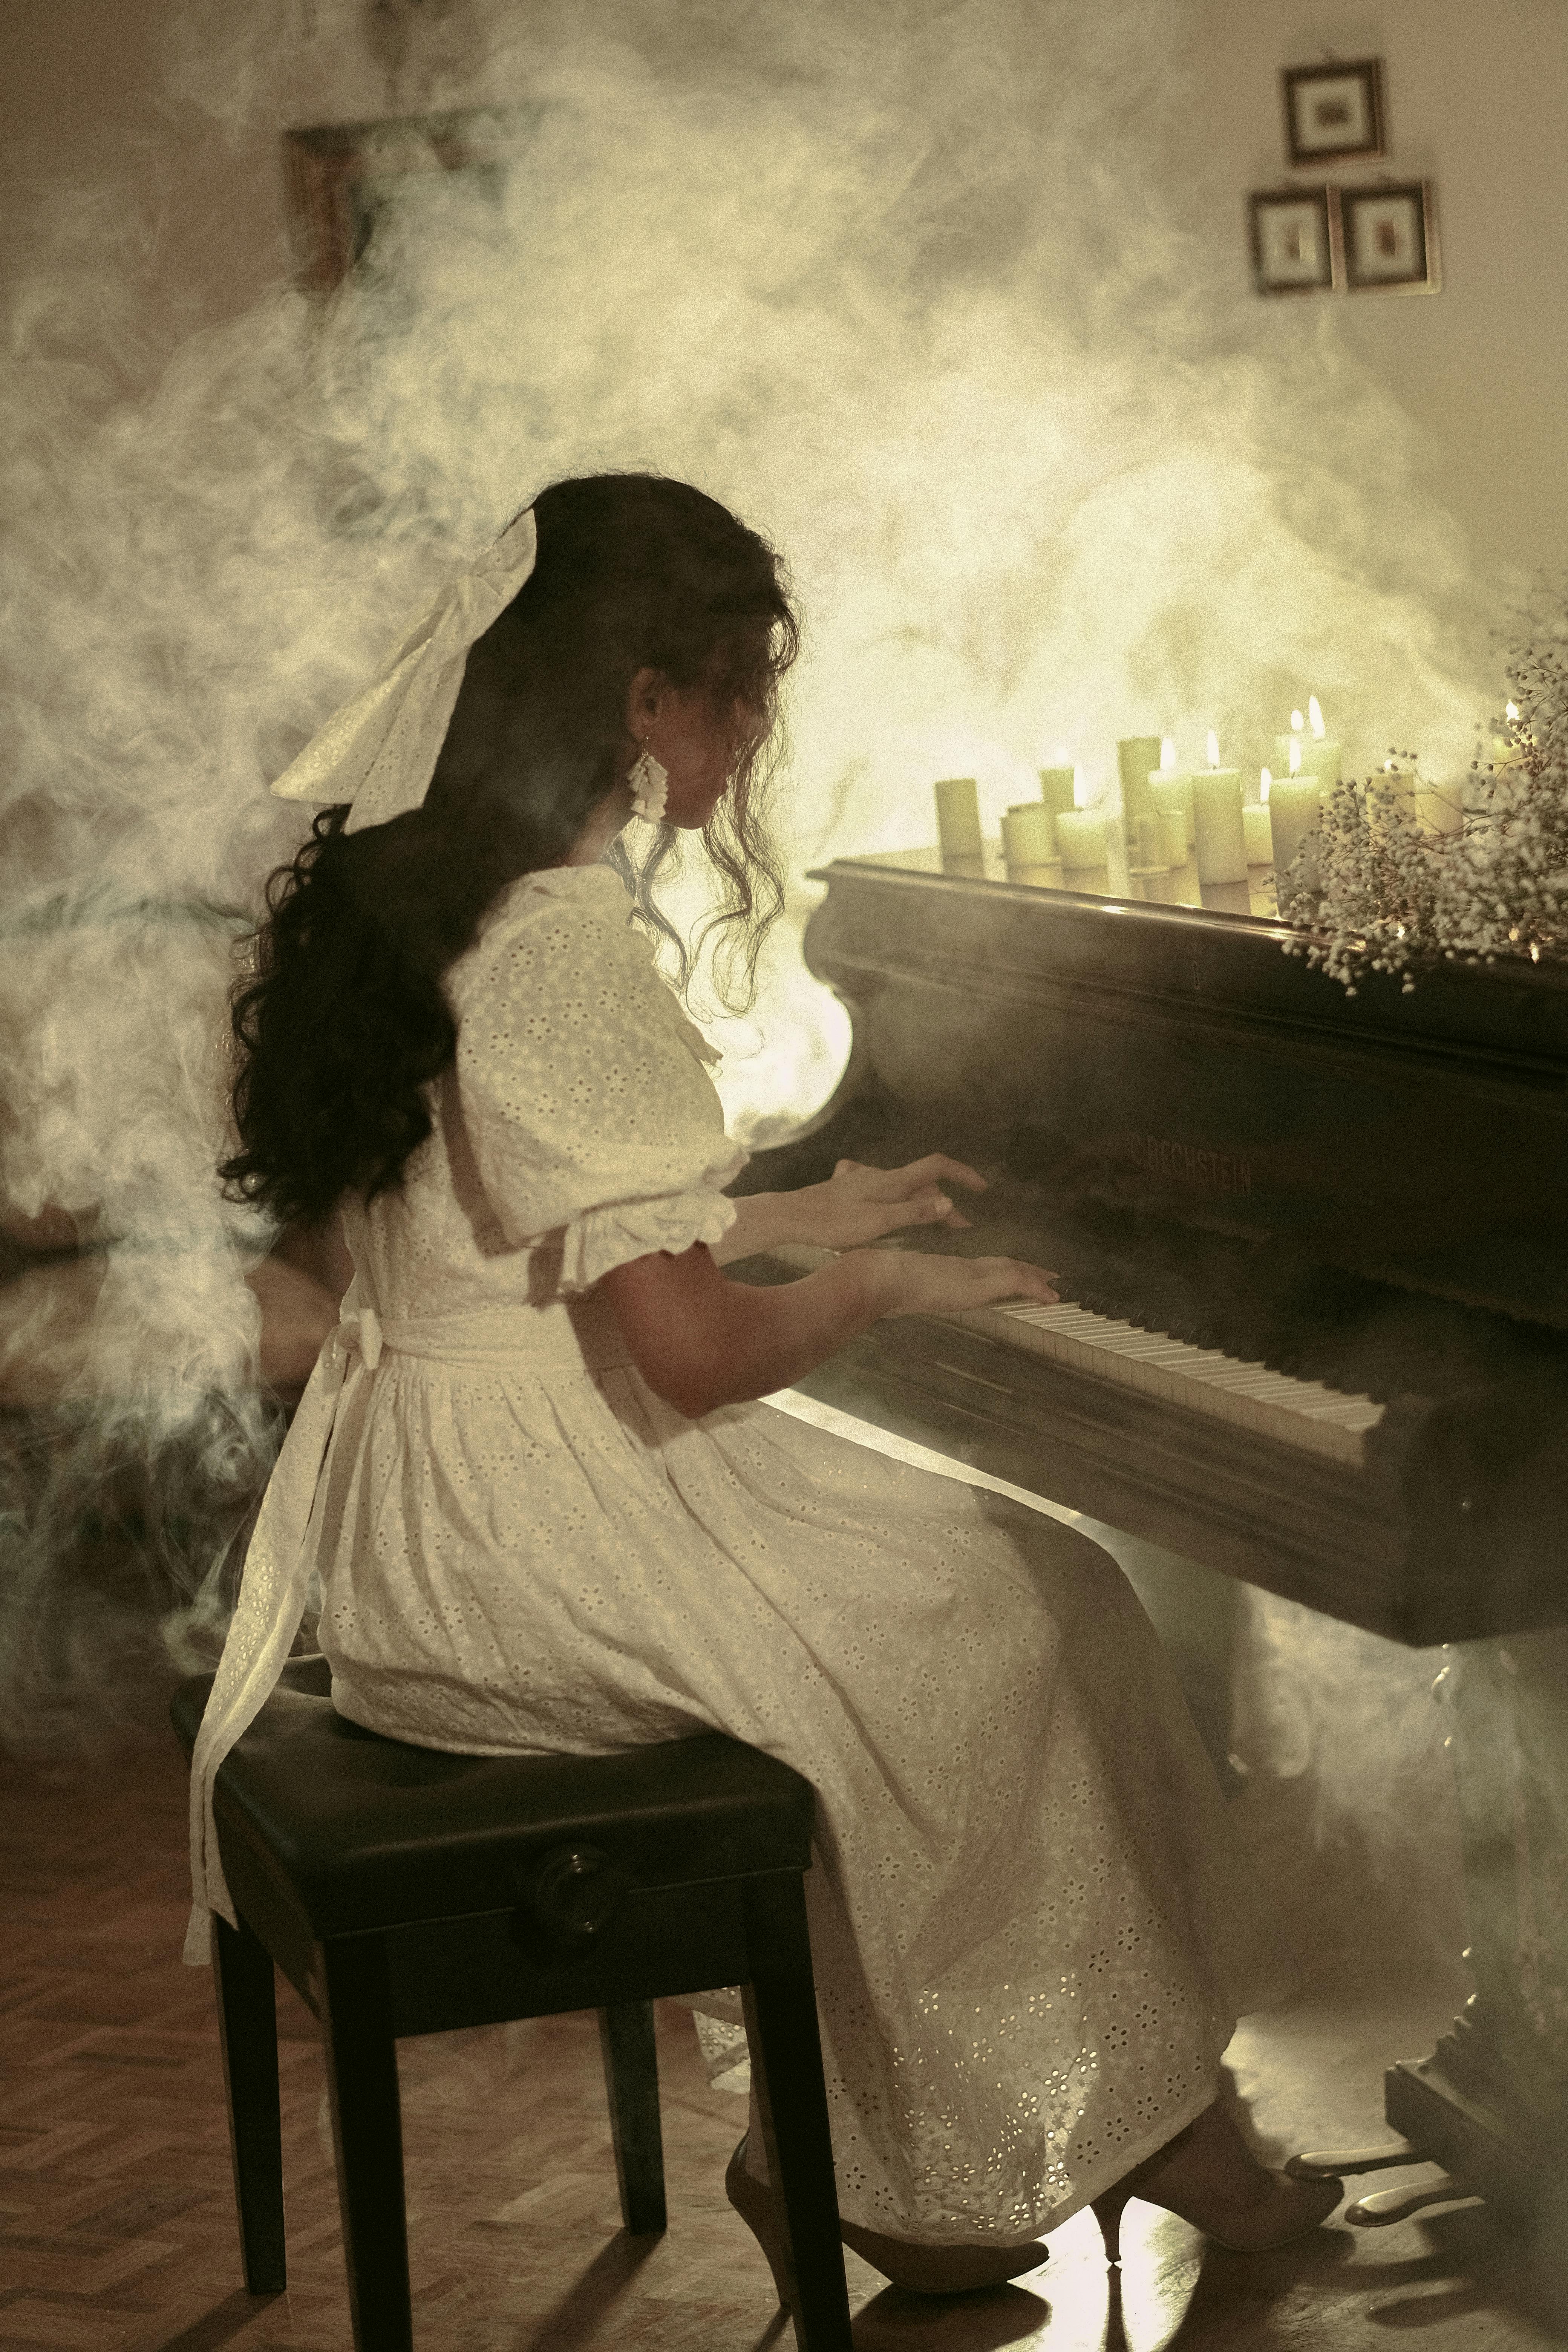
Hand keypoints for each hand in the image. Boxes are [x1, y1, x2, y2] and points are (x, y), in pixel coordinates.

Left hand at [785, 1155, 986, 1249]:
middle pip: (922, 1183)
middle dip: (945, 1203)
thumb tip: (949, 1203)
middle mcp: (879, 1175)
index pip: (937, 1167)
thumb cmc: (832, 1224)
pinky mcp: (847, 1187)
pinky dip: (894, 1196)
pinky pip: (879, 1187)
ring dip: (921, 1201)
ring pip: (902, 1186)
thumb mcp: (879, 1223)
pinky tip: (886, 1203)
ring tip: (930, 1223)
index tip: (982, 1188)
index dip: (963, 1174)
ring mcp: (862, 1179)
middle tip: (959, 1228)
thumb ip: (914, 1213)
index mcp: (891, 1181)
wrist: (791, 1216)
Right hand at [863, 1251, 1059, 1318]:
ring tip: (1054, 1286)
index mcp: (943, 1269)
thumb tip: (895, 1299)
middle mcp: (960, 1268)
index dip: (1002, 1268)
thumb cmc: (877, 1283)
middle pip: (1001, 1264)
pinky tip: (1049, 1296)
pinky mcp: (976, 1283)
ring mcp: (968, 1273)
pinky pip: (1013, 1281)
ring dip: (1034, 1277)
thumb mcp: (894, 1289)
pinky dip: (1034, 1286)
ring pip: (1011, 1270)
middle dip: (1025, 1270)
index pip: (981, 1266)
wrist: (876, 1277)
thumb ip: (901, 1291)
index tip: (1019, 1272)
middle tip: (1047, 1275)